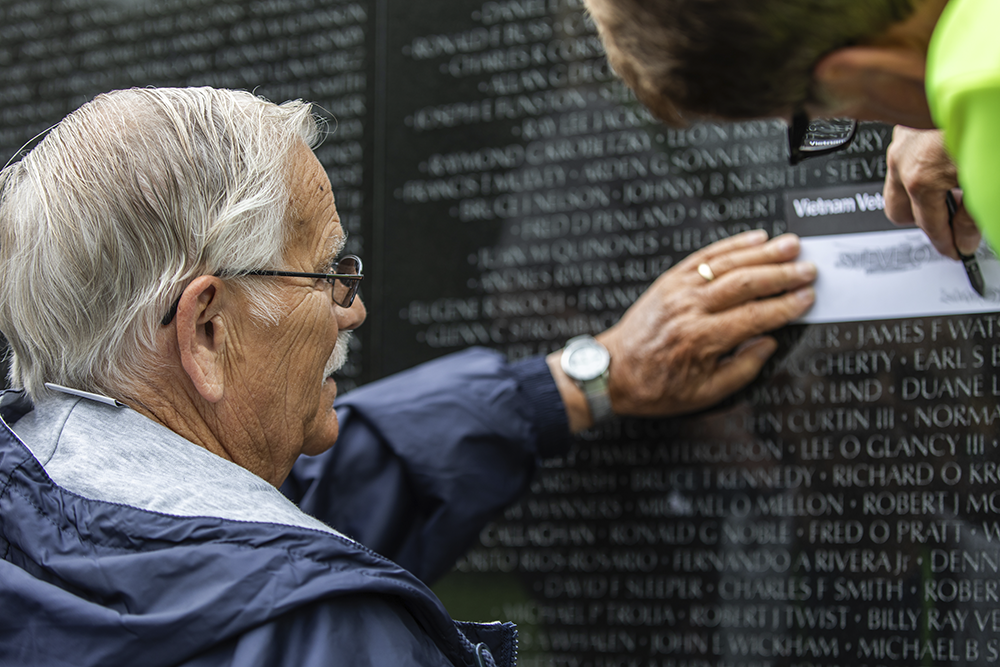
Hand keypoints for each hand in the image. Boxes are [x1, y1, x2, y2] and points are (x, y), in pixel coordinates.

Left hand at [548, 230, 815, 430]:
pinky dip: (731, 245)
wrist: (613, 372)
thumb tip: (770, 342)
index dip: (785, 306)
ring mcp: (678, 290)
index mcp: (701, 339)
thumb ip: (742, 368)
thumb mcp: (704, 393)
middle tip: (809, 269)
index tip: (808, 299)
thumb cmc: (657, 387)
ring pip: (727, 264)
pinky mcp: (670, 280)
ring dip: (763, 253)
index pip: (754, 316)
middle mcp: (690, 309)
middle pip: (745, 283)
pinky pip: (704, 256)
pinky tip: (755, 238)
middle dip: (781, 274)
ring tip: (791, 245)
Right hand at [884, 126, 980, 257]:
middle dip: (923, 222)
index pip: (929, 227)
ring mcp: (900, 143)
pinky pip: (902, 160)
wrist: (982, 81)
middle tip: (950, 225)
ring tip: (949, 193)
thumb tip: (967, 237)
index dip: (947, 244)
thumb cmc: (984, 122)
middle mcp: (902, 162)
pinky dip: (918, 169)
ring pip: (896, 185)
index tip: (959, 251)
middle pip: (898, 213)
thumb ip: (974, 215)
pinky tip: (942, 164)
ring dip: (919, 195)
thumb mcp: (983, 178)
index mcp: (920, 179)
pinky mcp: (904, 128)